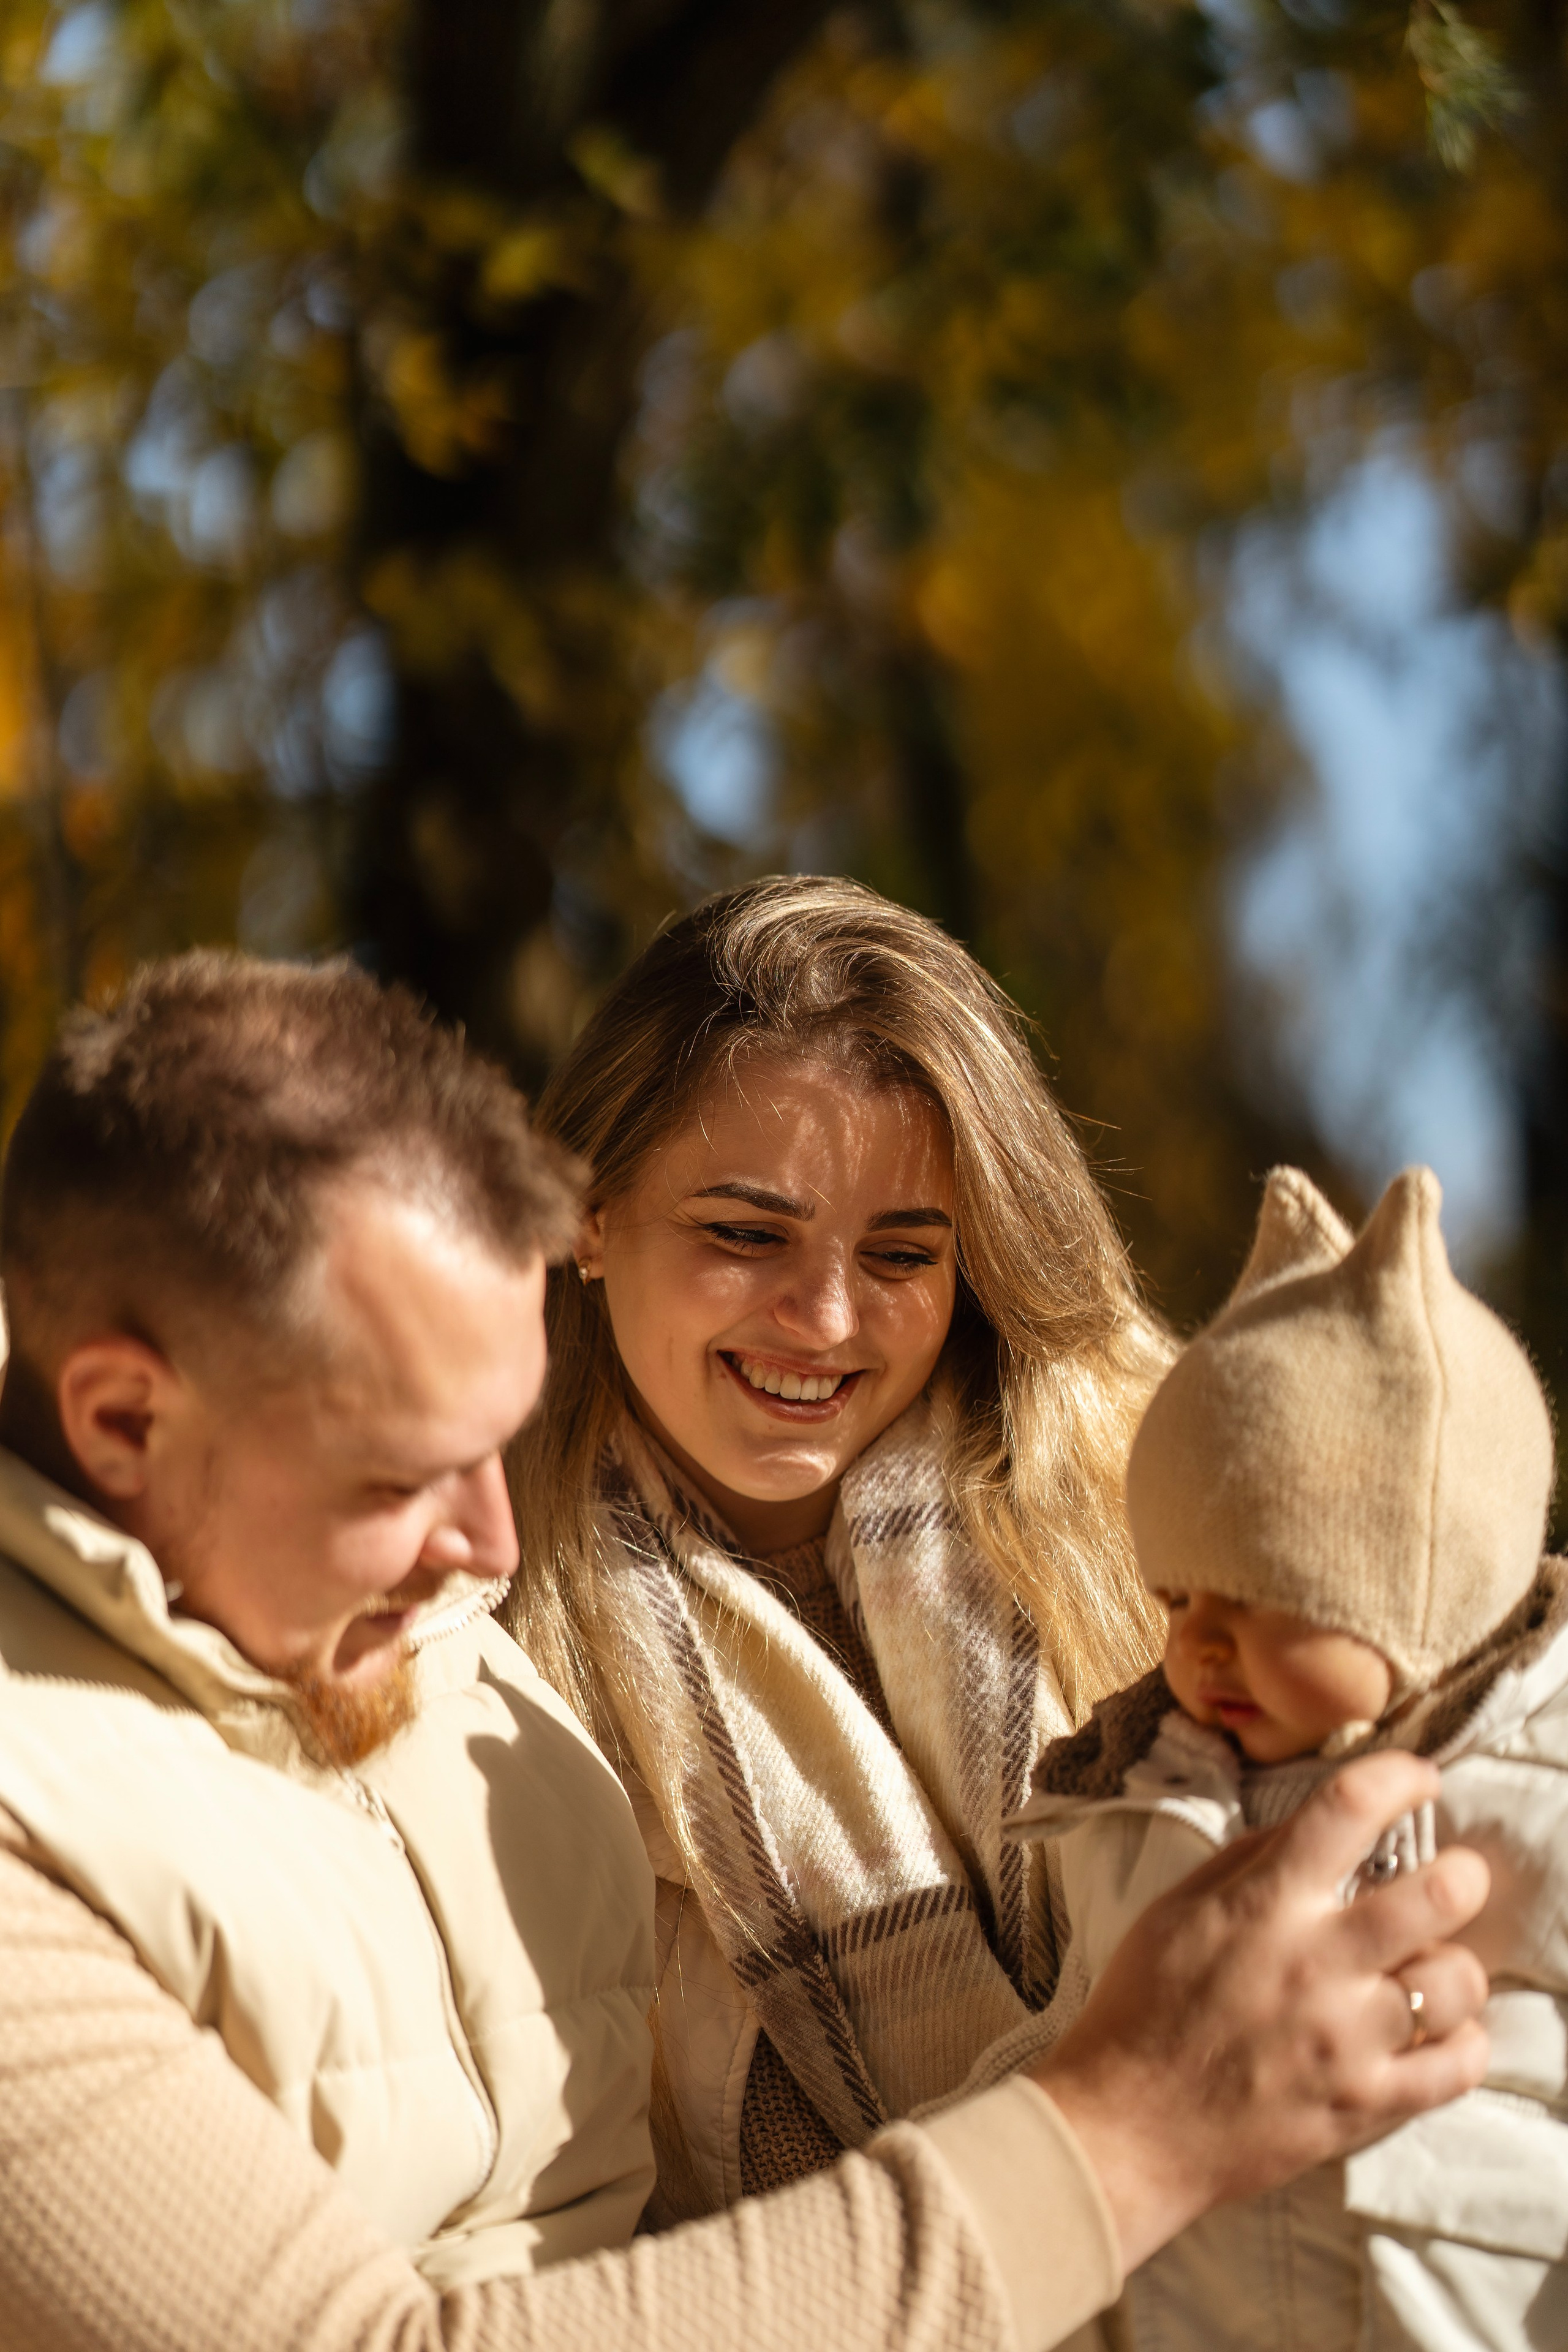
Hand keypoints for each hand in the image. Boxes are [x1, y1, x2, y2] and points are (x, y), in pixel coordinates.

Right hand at [1031, 1751, 1489, 2271]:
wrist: (1127, 2125)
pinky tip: (1440, 2030)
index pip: (1349, 1809)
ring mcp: (1348, 2041)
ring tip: (1429, 1966)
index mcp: (1264, 1904)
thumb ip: (1252, 1860)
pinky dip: (1465, 2042)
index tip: (1419, 1779)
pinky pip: (1458, 2067)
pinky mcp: (1365, 2105)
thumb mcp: (1178, 1908)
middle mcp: (1316, 1964)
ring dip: (1453, 1966)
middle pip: (1438, 1896)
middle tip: (1455, 1877)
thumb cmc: (1144, 2009)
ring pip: (1457, 1983)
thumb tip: (1321, 1826)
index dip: (1399, 1777)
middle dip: (1461, 1874)